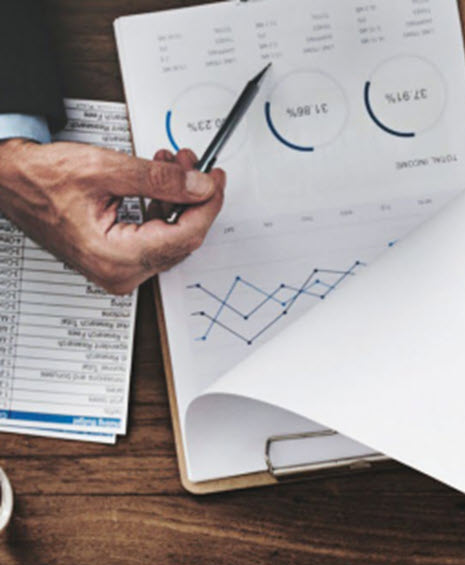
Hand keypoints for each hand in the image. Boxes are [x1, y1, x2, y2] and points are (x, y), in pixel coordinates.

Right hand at [0, 140, 225, 294]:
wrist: (10, 180)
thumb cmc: (40, 179)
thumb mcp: (106, 169)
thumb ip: (160, 180)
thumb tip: (199, 186)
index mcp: (115, 258)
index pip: (185, 236)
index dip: (207, 205)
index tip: (216, 180)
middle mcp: (118, 272)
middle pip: (181, 238)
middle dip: (192, 197)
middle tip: (197, 165)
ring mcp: (118, 269)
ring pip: (170, 235)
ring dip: (177, 198)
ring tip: (174, 163)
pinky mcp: (116, 259)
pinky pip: (154, 235)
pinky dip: (161, 206)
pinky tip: (160, 180)